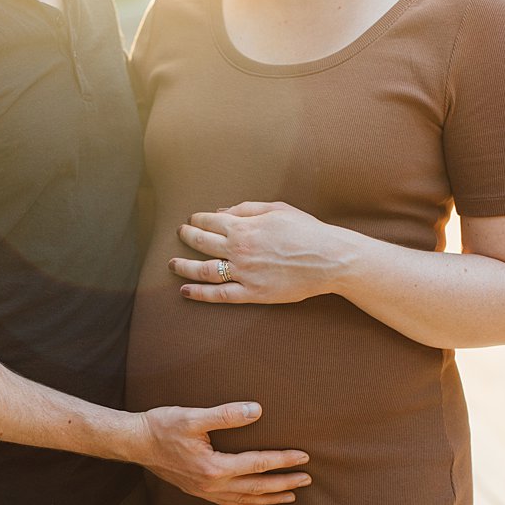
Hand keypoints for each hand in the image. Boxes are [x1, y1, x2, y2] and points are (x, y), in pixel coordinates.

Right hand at [138, 401, 310, 504]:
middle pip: (257, 487)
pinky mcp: (198, 491)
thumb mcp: (193, 417)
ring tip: (291, 495)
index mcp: (214, 467)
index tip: (304, 457)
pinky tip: (258, 503)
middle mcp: (212, 485)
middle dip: (284, 483)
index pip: (257, 464)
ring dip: (270, 497)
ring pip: (246, 499)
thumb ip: (226, 415)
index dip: (283, 460)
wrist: (135, 442)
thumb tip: (256, 411)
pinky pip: (230, 503)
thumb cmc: (161, 427)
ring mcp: (205, 491)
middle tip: (307, 479)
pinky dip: (249, 504)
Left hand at [171, 201, 354, 304]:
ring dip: (183, 266)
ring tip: (172, 263)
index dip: (197, 219)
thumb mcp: (278, 209)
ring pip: (203, 270)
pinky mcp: (252, 293)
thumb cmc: (307, 231)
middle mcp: (239, 250)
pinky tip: (185, 291)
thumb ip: (246, 209)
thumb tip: (220, 210)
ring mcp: (244, 273)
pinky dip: (199, 293)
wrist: (332, 258)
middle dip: (186, 236)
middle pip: (201, 243)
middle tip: (180, 234)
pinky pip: (219, 295)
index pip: (210, 221)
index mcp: (245, 227)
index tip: (192, 219)